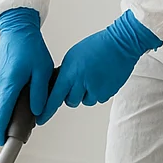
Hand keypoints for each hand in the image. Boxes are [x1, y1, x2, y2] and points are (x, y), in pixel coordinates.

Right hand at [0, 9, 54, 145]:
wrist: (18, 27)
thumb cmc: (30, 46)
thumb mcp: (41, 71)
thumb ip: (39, 93)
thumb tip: (37, 111)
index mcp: (9, 85)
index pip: (3, 114)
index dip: (2, 130)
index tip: (2, 142)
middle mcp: (0, 84)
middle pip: (7, 109)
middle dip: (18, 117)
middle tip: (32, 119)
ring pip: (10, 99)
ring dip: (20, 102)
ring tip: (36, 92)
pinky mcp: (1, 75)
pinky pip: (9, 90)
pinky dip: (18, 93)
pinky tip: (30, 84)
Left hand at [39, 11, 161, 123]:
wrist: (121, 44)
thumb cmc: (96, 46)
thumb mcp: (73, 56)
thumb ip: (65, 73)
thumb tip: (57, 87)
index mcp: (70, 72)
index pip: (55, 97)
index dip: (47, 110)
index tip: (40, 119)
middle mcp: (82, 82)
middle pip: (70, 101)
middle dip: (72, 95)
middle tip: (79, 82)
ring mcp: (96, 89)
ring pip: (86, 101)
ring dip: (86, 94)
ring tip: (93, 76)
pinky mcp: (108, 93)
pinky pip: (99, 99)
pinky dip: (99, 92)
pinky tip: (102, 78)